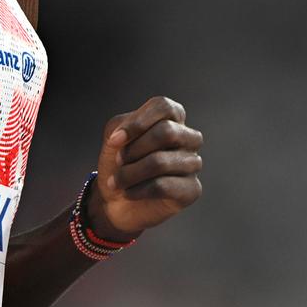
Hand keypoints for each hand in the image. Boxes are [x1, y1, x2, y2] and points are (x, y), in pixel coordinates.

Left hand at [90, 96, 203, 238]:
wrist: (116, 200)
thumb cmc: (119, 163)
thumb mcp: (113, 136)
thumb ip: (121, 126)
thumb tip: (123, 137)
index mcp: (173, 119)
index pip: (164, 106)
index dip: (137, 122)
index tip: (114, 140)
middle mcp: (189, 138)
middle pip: (166, 132)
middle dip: (133, 149)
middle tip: (118, 161)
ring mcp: (193, 164)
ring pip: (161, 162)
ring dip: (129, 173)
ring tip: (116, 182)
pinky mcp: (192, 189)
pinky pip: (163, 186)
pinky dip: (137, 190)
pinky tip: (128, 193)